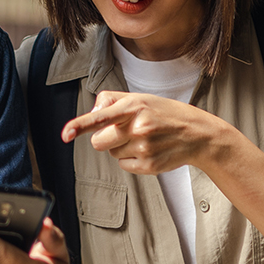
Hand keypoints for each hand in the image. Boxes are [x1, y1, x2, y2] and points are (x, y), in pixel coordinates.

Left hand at [61, 90, 222, 175]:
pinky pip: (124, 165)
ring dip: (121, 147)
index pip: (101, 116)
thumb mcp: (140, 98)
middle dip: (105, 138)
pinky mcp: (149, 166)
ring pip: (112, 153)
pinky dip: (131, 159)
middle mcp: (138, 127)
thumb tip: (92, 114)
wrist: (197, 134)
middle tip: (124, 131)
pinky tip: (148, 150)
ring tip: (143, 138)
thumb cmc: (164, 113)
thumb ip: (111, 101)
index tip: (66, 134)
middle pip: (99, 142)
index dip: (80, 125)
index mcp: (134, 107)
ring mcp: (144, 148)